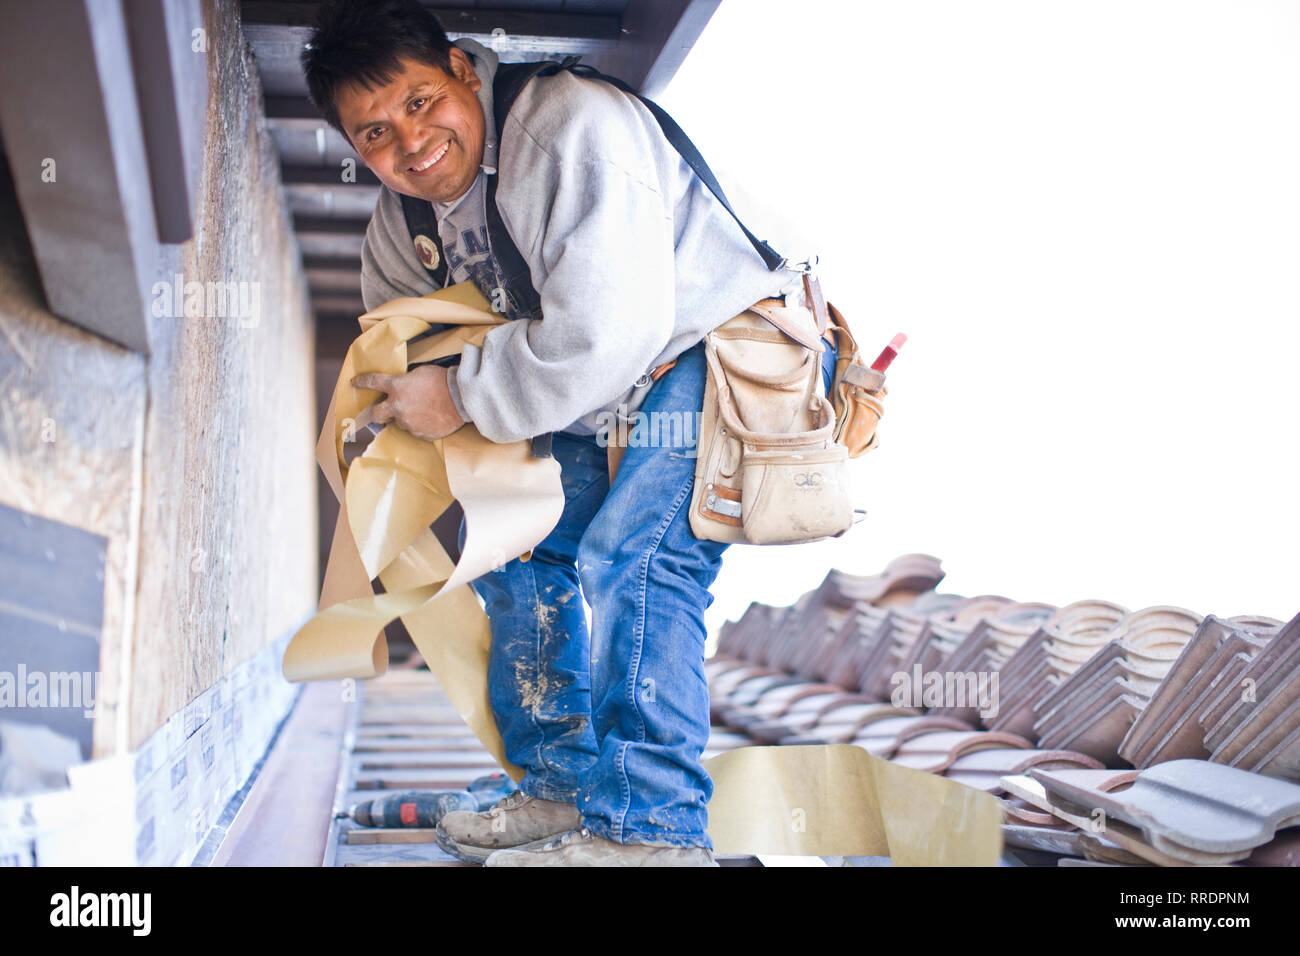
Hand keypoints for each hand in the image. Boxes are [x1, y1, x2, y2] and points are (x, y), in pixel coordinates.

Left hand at [351, 366, 466, 442]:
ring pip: (399, 422)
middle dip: (375, 412)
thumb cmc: (443, 381)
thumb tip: (401, 386)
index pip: (372, 382)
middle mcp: (398, 407)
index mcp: (397, 387)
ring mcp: (408, 423)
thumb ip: (405, 380)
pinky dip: (419, 424)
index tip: (354, 382)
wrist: (462, 399)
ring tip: (421, 410)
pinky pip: (415, 430)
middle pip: (376, 414)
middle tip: (381, 409)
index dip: (361, 382)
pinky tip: (430, 417)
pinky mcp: (420, 434)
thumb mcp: (420, 372)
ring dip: (405, 416)